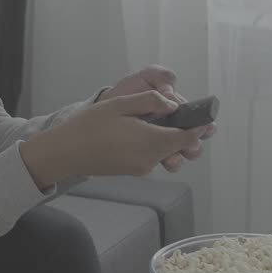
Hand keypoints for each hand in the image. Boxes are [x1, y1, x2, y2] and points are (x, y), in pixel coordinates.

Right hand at [99, 65, 215, 171]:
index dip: (199, 127)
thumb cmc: (88, 126)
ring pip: (167, 152)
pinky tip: (141, 131)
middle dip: (187, 133)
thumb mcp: (119, 104)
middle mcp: (150, 158)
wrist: (65, 153)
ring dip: (170, 139)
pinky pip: (153, 156)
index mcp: (151, 141)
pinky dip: (155, 144)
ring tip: (161, 122)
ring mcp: (142, 167)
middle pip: (180, 147)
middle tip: (186, 116)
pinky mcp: (133, 170)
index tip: (206, 118)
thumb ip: (149, 102)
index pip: (188, 137)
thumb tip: (171, 104)